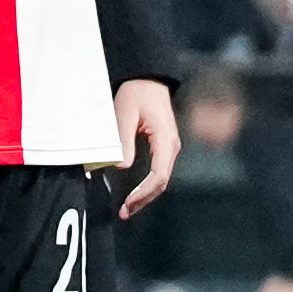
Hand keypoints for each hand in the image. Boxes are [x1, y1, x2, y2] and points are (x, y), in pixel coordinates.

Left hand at [117, 77, 184, 216]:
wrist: (149, 79)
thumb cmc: (137, 93)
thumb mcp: (124, 114)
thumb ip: (123, 141)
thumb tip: (121, 167)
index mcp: (165, 139)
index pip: (159, 175)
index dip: (144, 192)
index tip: (128, 202)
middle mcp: (171, 146)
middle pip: (162, 182)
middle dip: (144, 200)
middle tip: (125, 212)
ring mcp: (169, 147)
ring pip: (161, 179)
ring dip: (146, 195)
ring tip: (128, 207)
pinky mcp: (163, 147)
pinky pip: (159, 172)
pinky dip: (147, 186)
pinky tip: (135, 193)